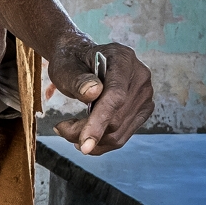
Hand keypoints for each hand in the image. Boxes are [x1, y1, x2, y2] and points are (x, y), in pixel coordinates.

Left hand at [51, 38, 152, 154]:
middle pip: (115, 120)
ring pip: (117, 134)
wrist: (83, 61)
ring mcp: (144, 96)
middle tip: (61, 128)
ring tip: (69, 128)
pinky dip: (99, 141)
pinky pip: (120, 137)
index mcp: (123, 60)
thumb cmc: (72, 62)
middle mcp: (140, 77)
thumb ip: (77, 80)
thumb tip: (92, 93)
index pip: (115, 96)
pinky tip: (83, 132)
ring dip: (89, 139)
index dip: (100, 121)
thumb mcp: (65, 67)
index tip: (84, 144)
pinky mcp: (142, 111)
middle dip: (83, 132)